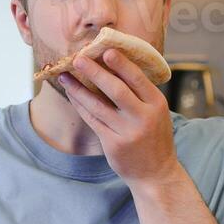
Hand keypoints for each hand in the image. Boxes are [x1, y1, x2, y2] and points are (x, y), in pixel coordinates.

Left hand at [59, 47, 181, 186]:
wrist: (156, 174)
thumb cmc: (155, 137)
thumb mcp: (158, 113)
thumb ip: (141, 94)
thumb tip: (115, 65)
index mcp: (157, 104)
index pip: (137, 79)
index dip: (121, 64)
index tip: (106, 50)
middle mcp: (143, 117)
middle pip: (116, 90)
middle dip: (95, 72)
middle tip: (79, 58)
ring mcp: (127, 132)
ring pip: (98, 105)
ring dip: (79, 89)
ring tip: (65, 76)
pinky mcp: (112, 144)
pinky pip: (92, 120)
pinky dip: (80, 105)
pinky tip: (72, 95)